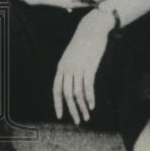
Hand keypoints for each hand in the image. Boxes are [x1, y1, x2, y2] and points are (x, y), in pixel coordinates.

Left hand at [52, 9, 112, 124]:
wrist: (92, 29)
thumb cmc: (83, 44)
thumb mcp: (71, 56)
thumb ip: (68, 69)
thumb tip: (68, 82)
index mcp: (61, 67)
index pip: (56, 90)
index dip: (58, 104)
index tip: (60, 116)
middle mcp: (67, 68)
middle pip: (67, 94)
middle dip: (72, 110)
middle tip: (78, 121)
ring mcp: (78, 67)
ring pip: (78, 92)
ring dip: (82, 107)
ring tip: (87, 116)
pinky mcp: (89, 66)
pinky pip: (88, 86)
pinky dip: (90, 98)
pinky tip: (92, 106)